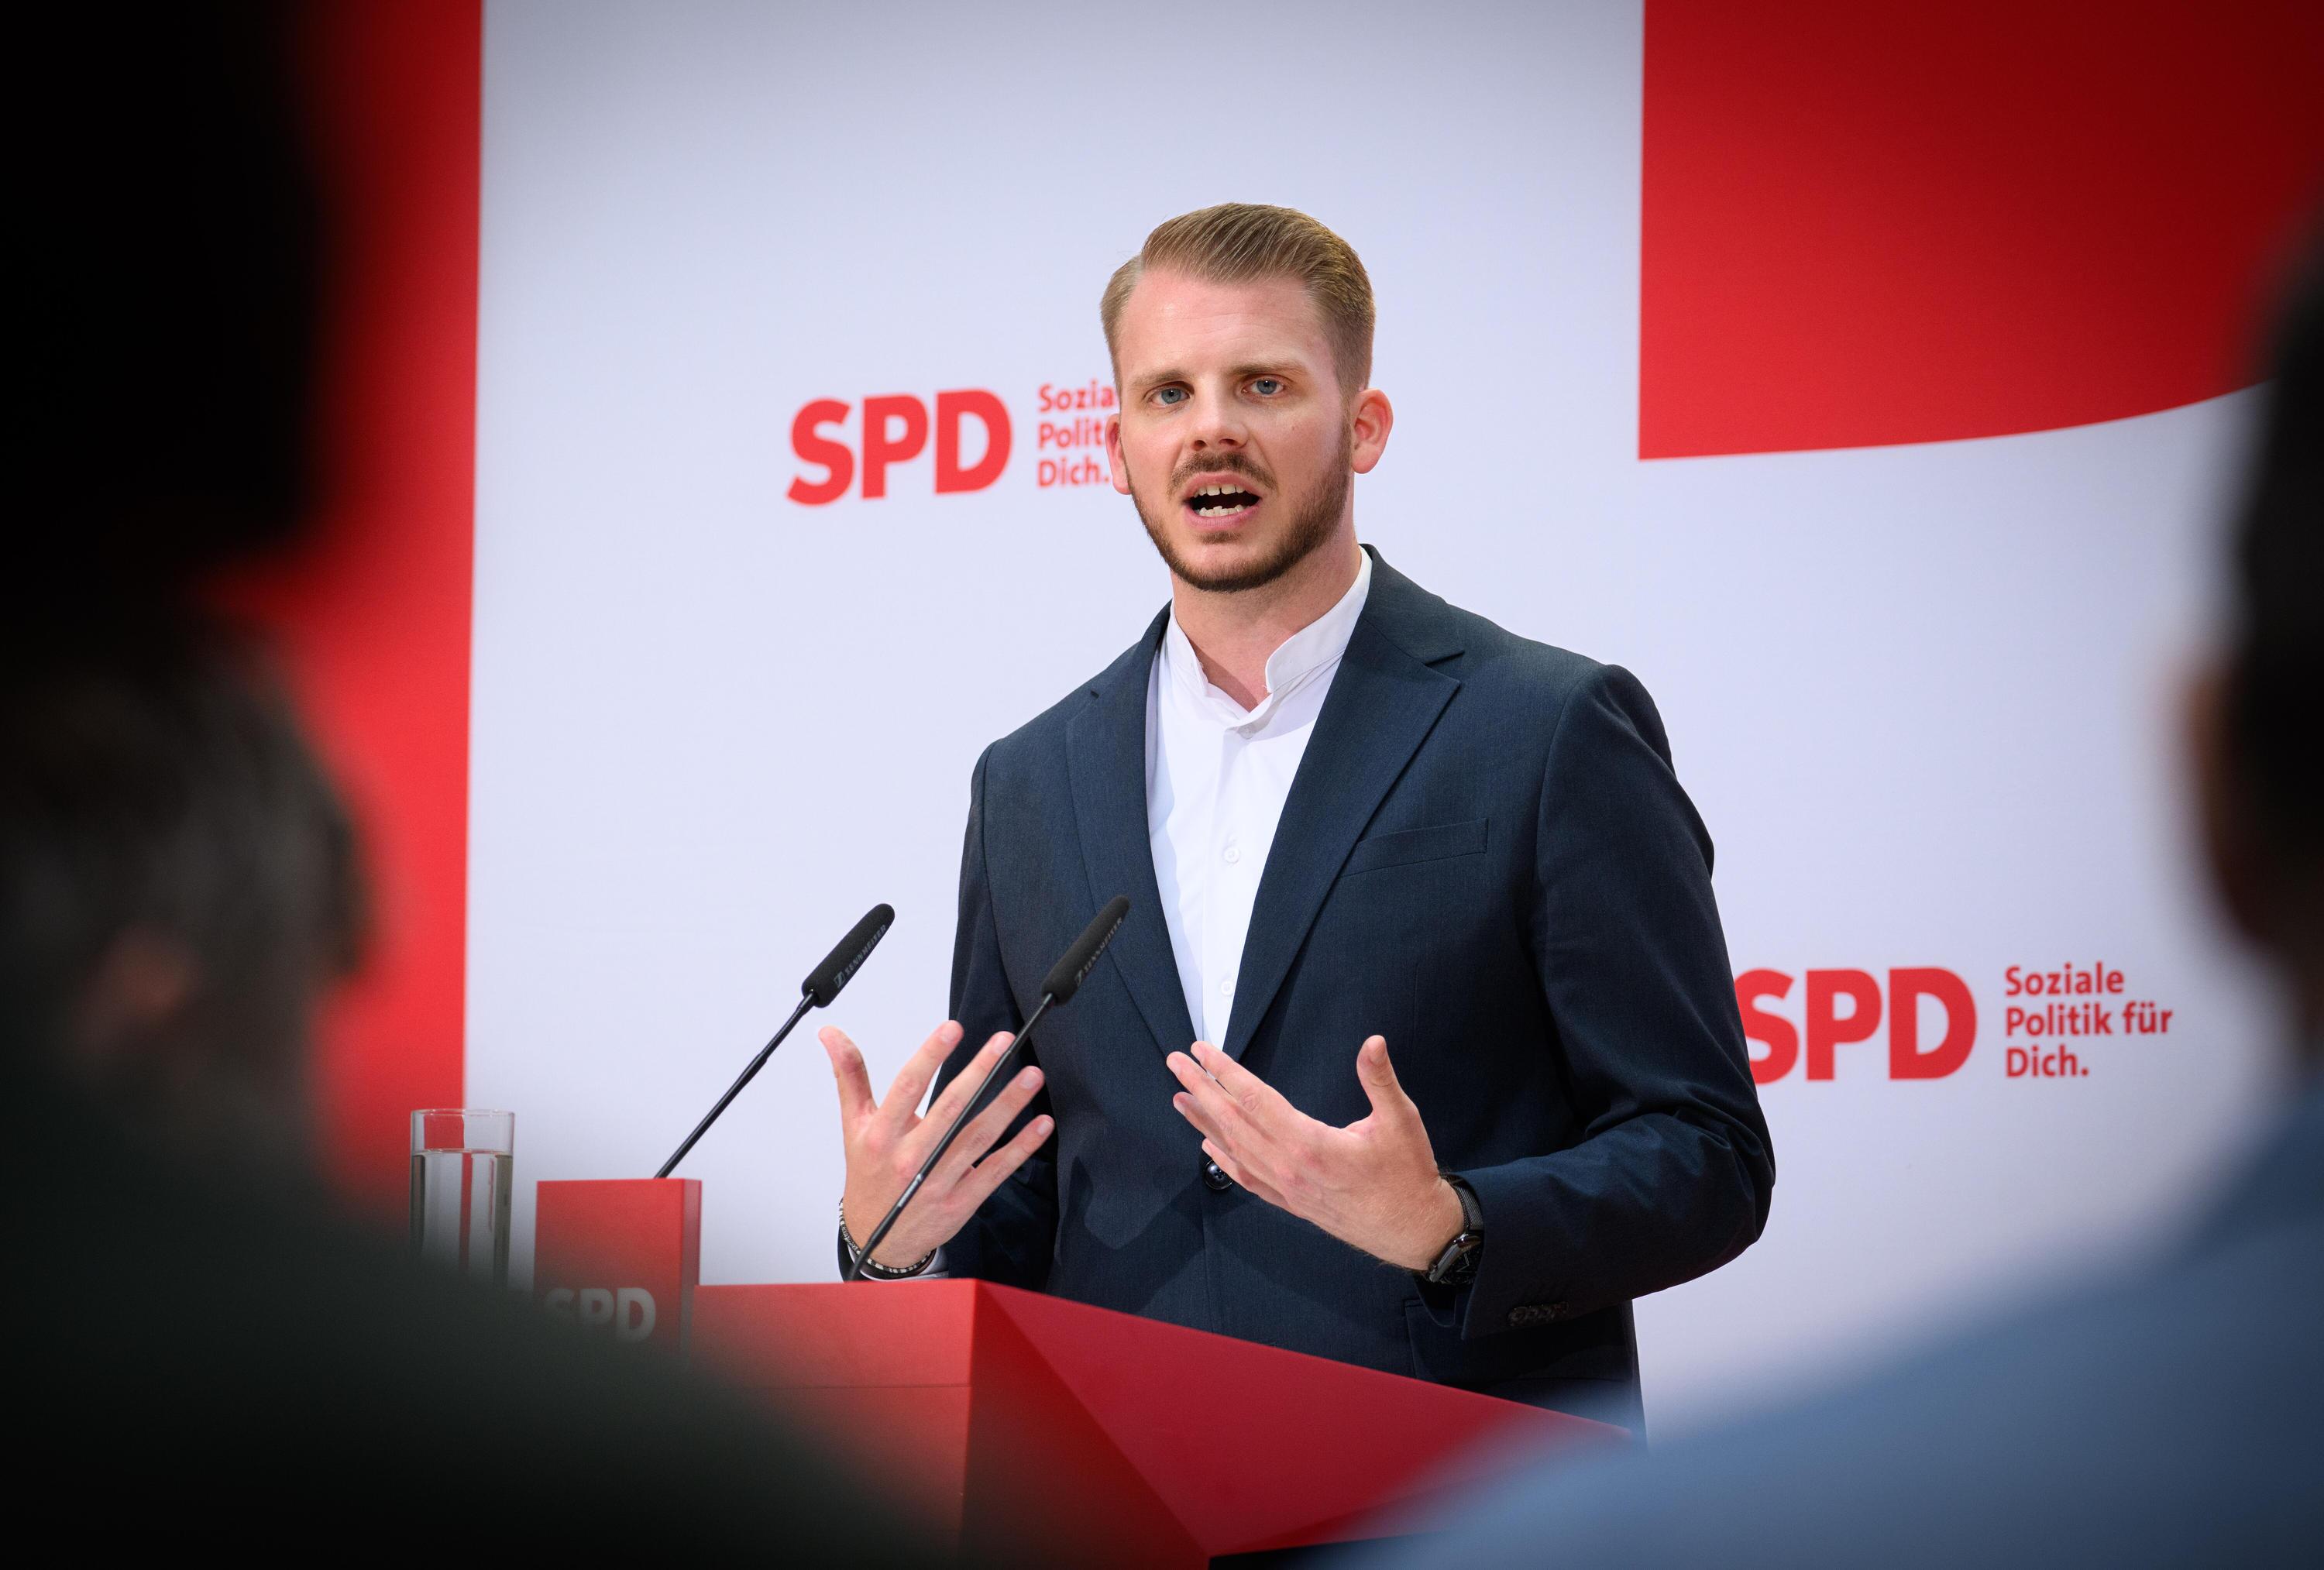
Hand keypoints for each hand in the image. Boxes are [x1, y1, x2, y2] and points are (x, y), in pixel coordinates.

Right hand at [822, 1020, 1051, 1268]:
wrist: (878, 1239)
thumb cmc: (869, 1174)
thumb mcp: (854, 1125)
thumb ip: (849, 1076)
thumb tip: (831, 1034)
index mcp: (881, 1136)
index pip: (907, 1087)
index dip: (930, 1055)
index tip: (953, 1029)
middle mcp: (910, 1158)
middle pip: (949, 1109)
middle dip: (978, 1073)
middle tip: (1003, 1043)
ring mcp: (938, 1181)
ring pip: (978, 1137)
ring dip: (1008, 1105)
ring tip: (1031, 1076)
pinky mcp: (962, 1200)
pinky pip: (996, 1169)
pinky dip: (1021, 1147)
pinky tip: (1041, 1124)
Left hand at [1167, 1036, 1464, 1271]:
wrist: (1414, 1230)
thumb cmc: (1407, 1176)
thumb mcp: (1401, 1121)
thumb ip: (1380, 1080)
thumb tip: (1372, 1042)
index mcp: (1310, 1145)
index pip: (1255, 1100)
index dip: (1226, 1072)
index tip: (1202, 1051)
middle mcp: (1289, 1168)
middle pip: (1233, 1122)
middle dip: (1201, 1089)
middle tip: (1176, 1063)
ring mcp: (1287, 1189)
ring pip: (1235, 1150)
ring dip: (1204, 1121)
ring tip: (1180, 1098)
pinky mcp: (1291, 1202)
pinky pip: (1247, 1178)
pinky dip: (1224, 1159)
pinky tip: (1208, 1144)